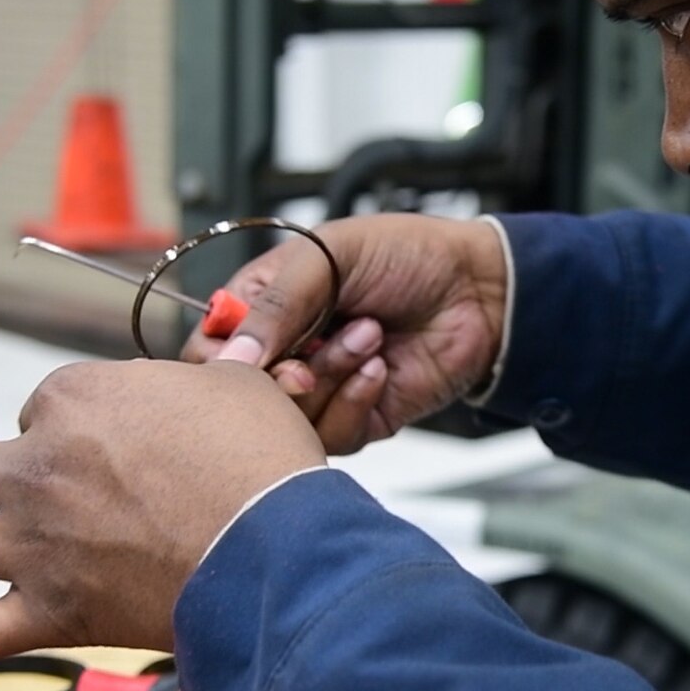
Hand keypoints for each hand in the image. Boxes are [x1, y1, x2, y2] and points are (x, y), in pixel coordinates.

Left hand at [0, 359, 324, 662]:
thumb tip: (213, 371)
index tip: (104, 445)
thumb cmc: (262, 464)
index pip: (41, 404)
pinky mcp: (48, 612)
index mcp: (74, 399)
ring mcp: (32, 543)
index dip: (68, 424)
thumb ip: (206, 378)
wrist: (272, 549)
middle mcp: (35, 468)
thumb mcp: (241, 387)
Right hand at [183, 214, 506, 454]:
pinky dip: (356, 400)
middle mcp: (288, 352)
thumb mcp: (327, 257)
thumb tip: (234, 358)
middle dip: (279, 381)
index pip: (210, 353)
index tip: (244, 360)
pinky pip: (335, 436)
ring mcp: (323, 389)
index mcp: (265, 306)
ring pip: (290, 422)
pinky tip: (380, 367)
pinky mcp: (359, 419)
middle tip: (306, 361)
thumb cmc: (407, 254)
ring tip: (368, 335)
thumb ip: (275, 304)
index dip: (220, 365)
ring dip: (331, 379)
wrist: (478, 288)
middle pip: (245, 400)